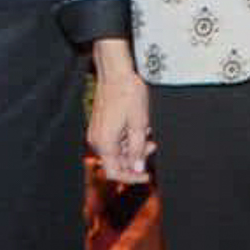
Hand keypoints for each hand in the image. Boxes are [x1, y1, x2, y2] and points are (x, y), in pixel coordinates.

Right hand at [87, 40, 151, 184]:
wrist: (116, 72)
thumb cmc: (128, 94)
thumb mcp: (139, 125)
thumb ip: (137, 150)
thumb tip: (138, 168)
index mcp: (105, 143)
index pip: (114, 173)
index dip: (132, 177)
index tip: (147, 175)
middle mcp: (97, 140)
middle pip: (116, 162)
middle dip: (135, 158)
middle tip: (152, 146)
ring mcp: (97, 132)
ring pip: (116, 150)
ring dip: (133, 146)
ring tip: (147, 132)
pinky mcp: (100, 124)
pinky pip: (114, 139)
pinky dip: (127, 137)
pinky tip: (139, 126)